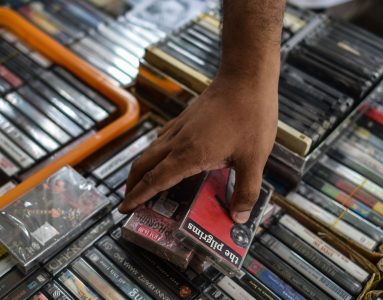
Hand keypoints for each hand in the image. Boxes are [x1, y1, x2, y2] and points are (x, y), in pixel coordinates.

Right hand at [119, 73, 277, 222]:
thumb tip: (238, 217)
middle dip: (133, 185)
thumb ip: (246, 190)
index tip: (124, 209)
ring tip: (145, 183)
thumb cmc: (250, 115)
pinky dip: (156, 154)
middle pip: (144, 165)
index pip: (155, 180)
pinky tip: (167, 156)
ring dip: (143, 169)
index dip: (138, 197)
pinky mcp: (186, 117)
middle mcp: (178, 141)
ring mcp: (180, 126)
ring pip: (151, 151)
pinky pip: (163, 139)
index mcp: (189, 154)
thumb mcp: (254, 159)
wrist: (246, 77)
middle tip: (130, 201)